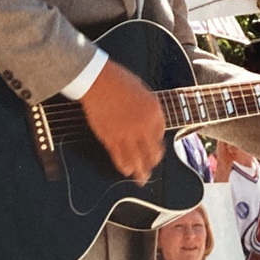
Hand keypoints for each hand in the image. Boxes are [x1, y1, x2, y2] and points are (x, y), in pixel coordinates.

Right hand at [79, 60, 164, 184]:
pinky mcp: (110, 138)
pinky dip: (123, 166)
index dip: (158, 141)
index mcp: (154, 111)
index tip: (156, 146)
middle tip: (151, 167)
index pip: (161, 133)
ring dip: (140, 171)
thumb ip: (148, 108)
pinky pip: (119, 157)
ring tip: (141, 179)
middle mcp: (144, 126)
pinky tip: (126, 171)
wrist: (98, 81)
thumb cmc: (119, 80)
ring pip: (137, 159)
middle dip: (152, 162)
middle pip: (152, 151)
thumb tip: (148, 121)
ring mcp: (127, 134)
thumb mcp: (142, 91)